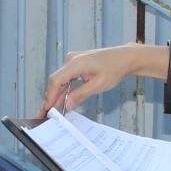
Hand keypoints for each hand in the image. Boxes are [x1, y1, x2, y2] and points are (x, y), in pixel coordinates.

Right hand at [41, 43, 166, 113]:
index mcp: (75, 63)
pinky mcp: (76, 63)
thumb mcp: (98, 85)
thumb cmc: (115, 68)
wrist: (124, 57)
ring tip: (52, 109)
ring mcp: (73, 60)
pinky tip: (62, 99)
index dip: (50, 96)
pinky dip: (64, 88)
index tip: (46, 109)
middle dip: (51, 98)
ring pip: (60, 80)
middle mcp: (71, 59)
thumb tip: (67, 104)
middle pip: (56, 81)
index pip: (56, 81)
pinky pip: (66, 77)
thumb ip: (80, 95)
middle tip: (46, 113)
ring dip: (57, 94)